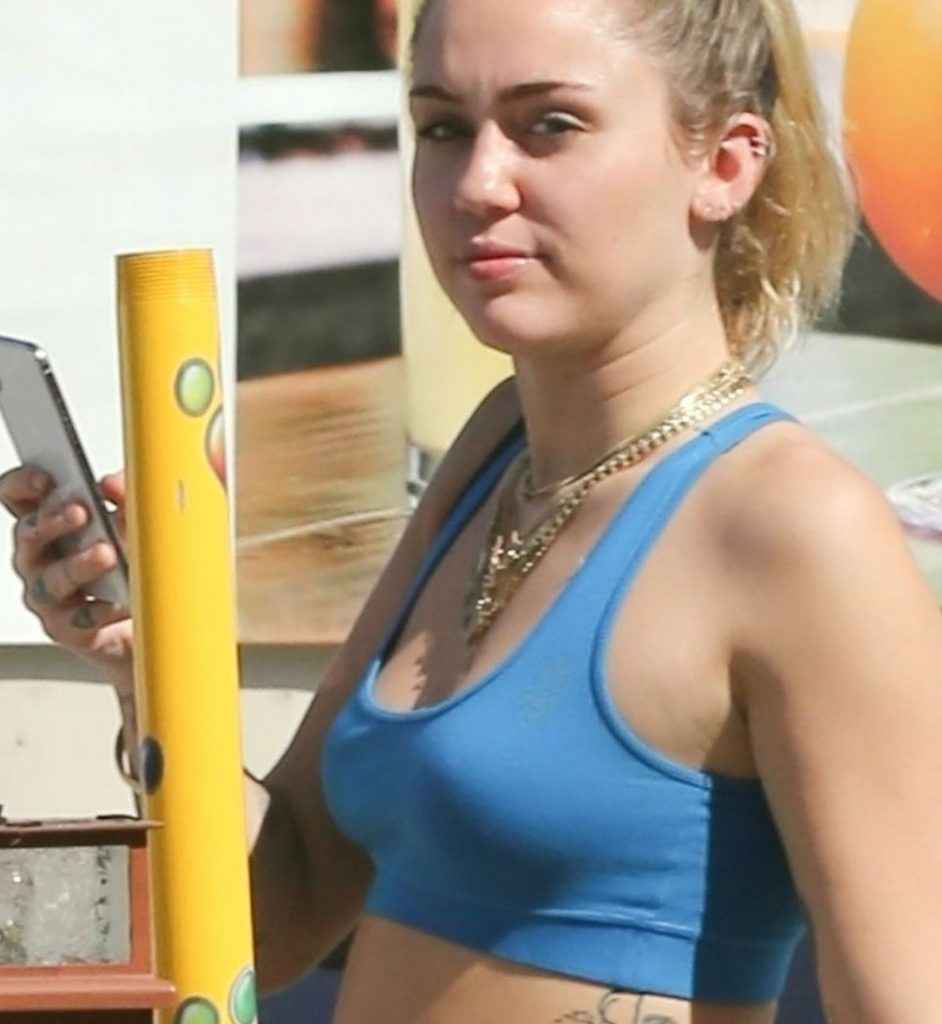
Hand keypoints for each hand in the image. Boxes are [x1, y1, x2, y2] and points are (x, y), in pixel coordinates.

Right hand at [0, 466, 133, 695]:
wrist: (151, 617)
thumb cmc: (134, 561)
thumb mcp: (135, 519)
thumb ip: (125, 495)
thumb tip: (113, 484)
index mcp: (51, 524)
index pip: (18, 498)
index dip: (22, 484)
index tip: (46, 478)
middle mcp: (41, 558)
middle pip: (30, 534)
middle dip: (53, 521)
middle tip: (81, 512)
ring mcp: (50, 594)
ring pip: (53, 578)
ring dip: (79, 564)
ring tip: (107, 554)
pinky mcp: (68, 627)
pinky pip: (80, 618)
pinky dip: (102, 608)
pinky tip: (121, 600)